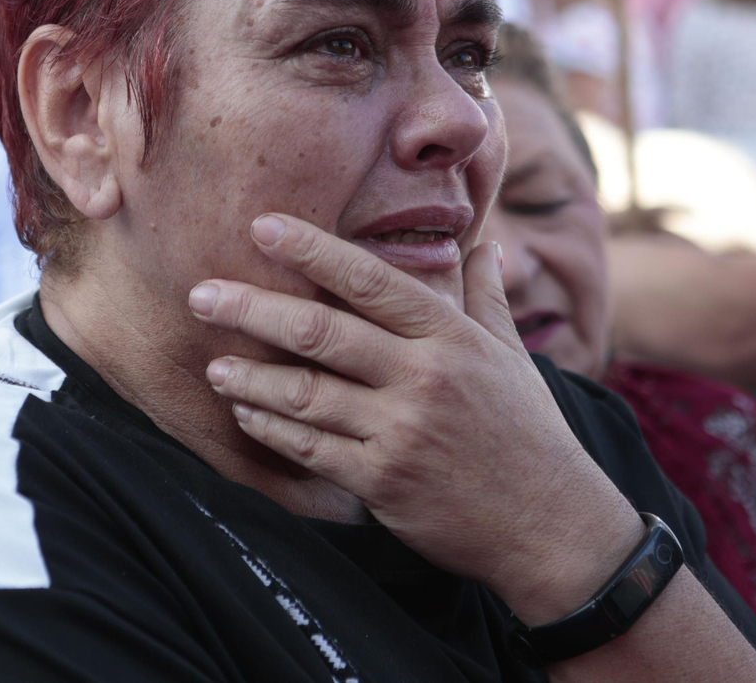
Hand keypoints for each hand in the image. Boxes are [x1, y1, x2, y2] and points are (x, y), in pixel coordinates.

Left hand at [189, 213, 641, 623]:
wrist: (553, 528)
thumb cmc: (530, 434)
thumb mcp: (512, 356)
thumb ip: (485, 296)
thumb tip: (482, 243)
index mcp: (451, 337)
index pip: (370, 280)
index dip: (311, 250)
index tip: (261, 227)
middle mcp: (423, 377)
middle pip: (320, 331)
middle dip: (252, 309)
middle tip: (202, 294)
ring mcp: (401, 431)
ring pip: (304, 394)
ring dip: (250, 378)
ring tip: (213, 365)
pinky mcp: (383, 482)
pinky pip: (310, 449)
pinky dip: (272, 429)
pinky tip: (248, 416)